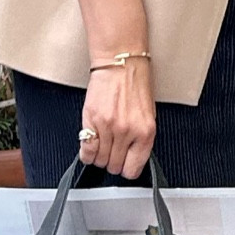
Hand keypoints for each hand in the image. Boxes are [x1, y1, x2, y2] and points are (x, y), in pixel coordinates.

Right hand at [79, 59, 155, 179]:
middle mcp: (128, 132)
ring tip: (102, 144)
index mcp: (146, 133)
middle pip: (114, 166)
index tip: (124, 165)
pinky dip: (86, 152)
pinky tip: (90, 145)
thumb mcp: (148, 116)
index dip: (126, 169)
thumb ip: (140, 140)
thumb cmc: (136, 86)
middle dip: (112, 162)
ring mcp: (109, 127)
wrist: (122, 64)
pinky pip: (86, 149)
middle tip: (112, 151)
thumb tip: (131, 159)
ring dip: (99, 156)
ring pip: (99, 160)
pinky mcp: (92, 120)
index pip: (133, 170)